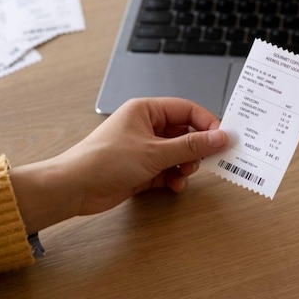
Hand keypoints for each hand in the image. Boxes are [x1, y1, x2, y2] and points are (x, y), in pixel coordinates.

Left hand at [9, 97, 226, 232]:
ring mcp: (144, 148)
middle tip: (206, 161)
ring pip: (178, 154)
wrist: (75, 188)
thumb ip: (192, 146)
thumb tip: (221, 137)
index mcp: (146, 110)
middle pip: (185, 133)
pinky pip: (168, 170)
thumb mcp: (156, 152)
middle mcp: (146, 127)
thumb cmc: (105, 160)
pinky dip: (174, 178)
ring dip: (185, 166)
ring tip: (183, 175)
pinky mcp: (141, 169)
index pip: (187, 110)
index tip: (223, 139)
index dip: (207, 123)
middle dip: (196, 149)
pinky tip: (174, 185)